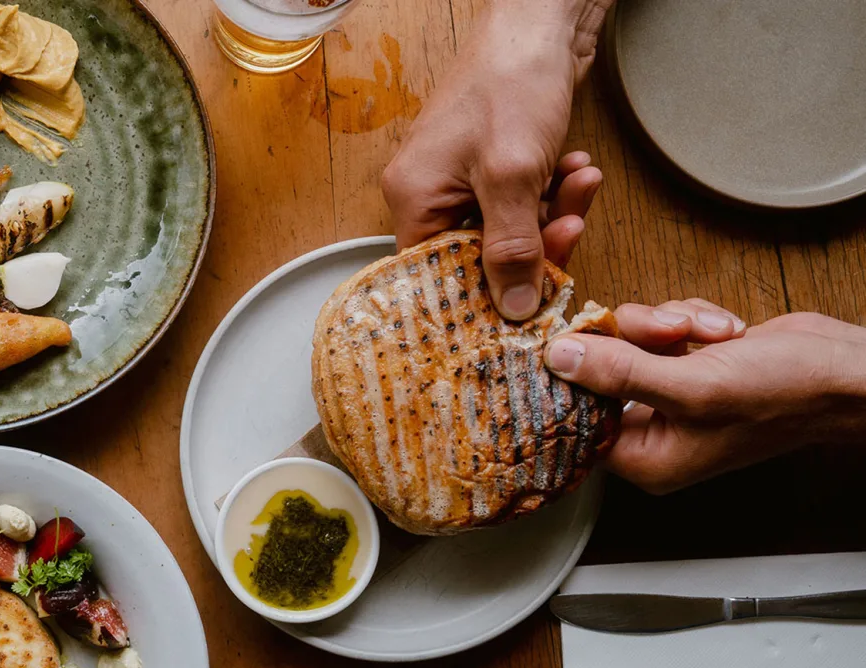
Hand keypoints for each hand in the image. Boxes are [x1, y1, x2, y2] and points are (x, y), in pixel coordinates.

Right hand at [381, 0, 610, 319]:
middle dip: (532, 247)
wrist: (542, 20)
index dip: (480, 297)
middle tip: (570, 229)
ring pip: (508, 230)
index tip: (524, 308)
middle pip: (477, 257)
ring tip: (580, 181)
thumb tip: (515, 311)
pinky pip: (522, 202)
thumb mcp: (512, 175)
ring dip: (551, 215)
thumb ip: (512, 248)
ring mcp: (461, 178)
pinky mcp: (493, 164)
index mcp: (414, 198)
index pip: (435, 277)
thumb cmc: (512, 82)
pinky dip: (553, 193)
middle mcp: (430, 193)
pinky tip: (575, 168)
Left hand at [545, 301, 865, 492]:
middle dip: (638, 338)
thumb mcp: (692, 386)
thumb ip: (618, 373)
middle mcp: (653, 432)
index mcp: (645, 459)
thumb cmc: (785, 395)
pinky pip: (661, 329)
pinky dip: (691, 321)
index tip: (574, 338)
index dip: (574, 375)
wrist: (846, 369)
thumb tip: (558, 359)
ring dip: (671, 324)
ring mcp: (671, 395)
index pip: (576, 417)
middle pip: (600, 369)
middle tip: (673, 333)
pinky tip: (728, 332)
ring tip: (717, 336)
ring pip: (631, 340)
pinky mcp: (689, 364)